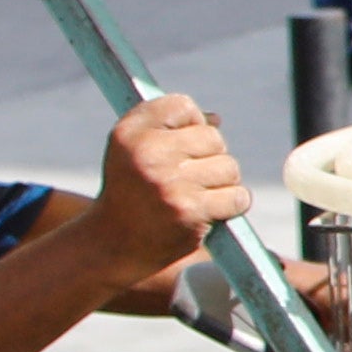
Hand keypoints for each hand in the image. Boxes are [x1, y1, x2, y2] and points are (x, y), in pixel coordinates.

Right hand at [93, 90, 253, 289]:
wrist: (114, 245)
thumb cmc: (129, 193)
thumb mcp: (131, 150)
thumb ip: (168, 126)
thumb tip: (216, 119)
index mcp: (130, 133)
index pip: (182, 106)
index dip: (191, 125)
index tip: (180, 146)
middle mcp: (148, 154)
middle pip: (213, 137)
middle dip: (209, 157)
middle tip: (187, 179)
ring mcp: (170, 183)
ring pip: (229, 167)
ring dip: (222, 183)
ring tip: (196, 196)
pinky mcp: (190, 211)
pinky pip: (236, 196)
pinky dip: (232, 205)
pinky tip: (210, 211)